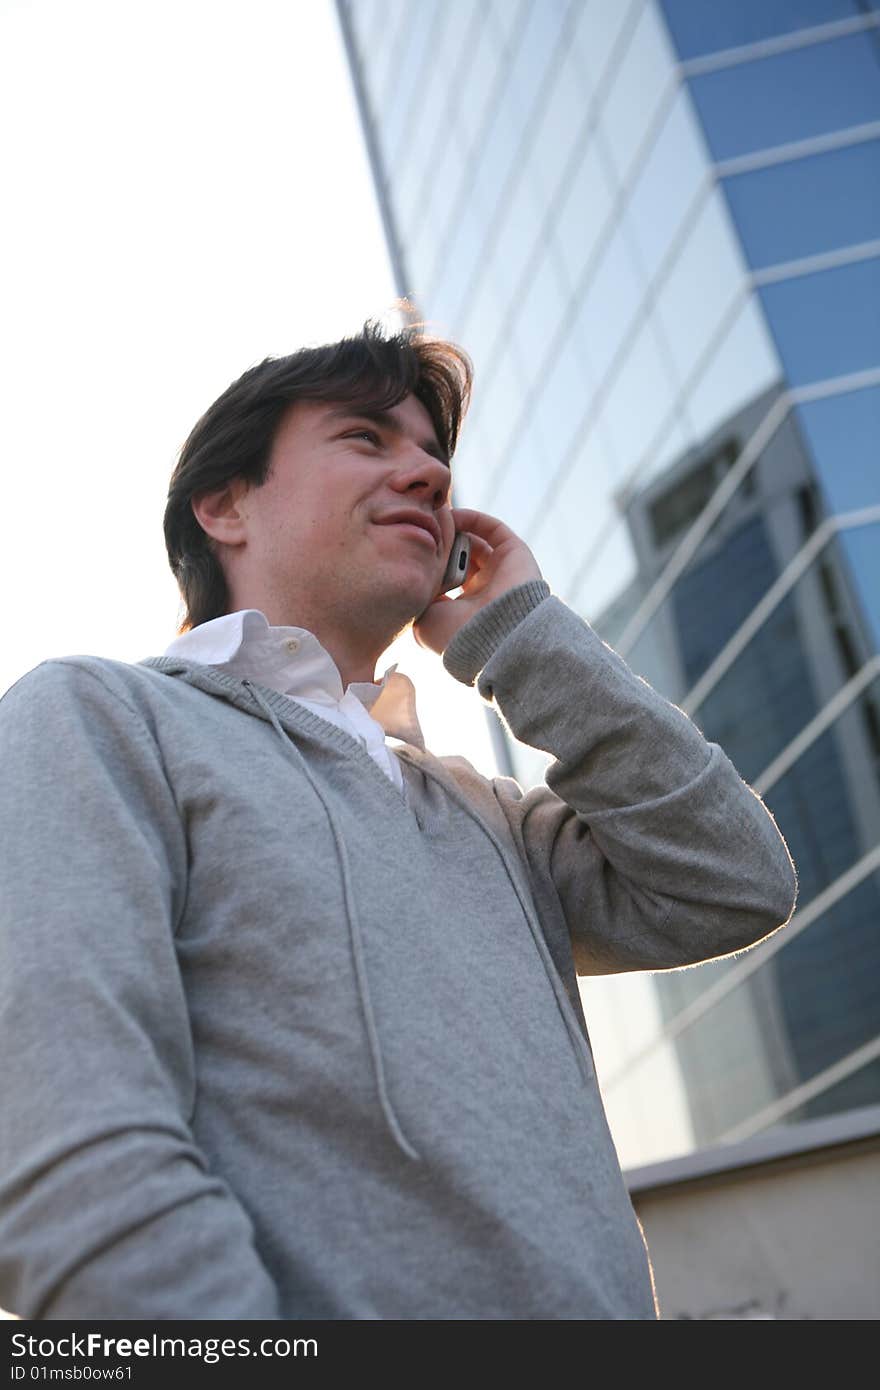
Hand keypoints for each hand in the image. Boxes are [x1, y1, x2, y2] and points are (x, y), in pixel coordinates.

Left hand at [413, 507, 542, 654]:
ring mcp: (501, 570)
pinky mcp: (515, 554)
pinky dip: (471, 519)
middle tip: (420, 531)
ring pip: (475, 541)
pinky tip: (451, 516)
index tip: (407, 550)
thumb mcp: (425, 619)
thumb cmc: (456, 634)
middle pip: (459, 557)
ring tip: (432, 521)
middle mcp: (485, 588)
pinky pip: (492, 529)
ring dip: (453, 530)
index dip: (429, 563)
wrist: (494, 636)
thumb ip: (420, 594)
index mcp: (466, 607)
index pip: (446, 578)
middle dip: (440, 544)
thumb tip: (413, 574)